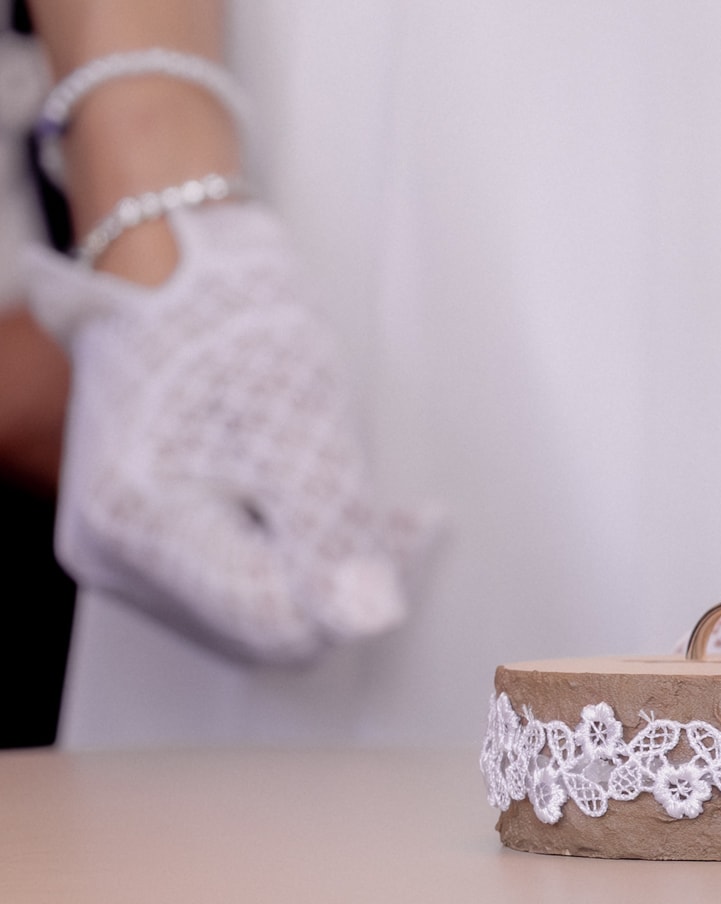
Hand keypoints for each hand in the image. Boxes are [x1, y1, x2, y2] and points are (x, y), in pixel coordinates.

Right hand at [25, 202, 432, 662]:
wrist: (178, 268)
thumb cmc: (230, 323)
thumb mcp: (303, 422)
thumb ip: (334, 528)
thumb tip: (367, 616)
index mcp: (140, 524)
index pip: (275, 622)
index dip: (355, 588)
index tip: (412, 526)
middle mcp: (113, 553)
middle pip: (263, 625)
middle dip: (341, 575)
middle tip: (398, 513)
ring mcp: (124, 550)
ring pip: (255, 607)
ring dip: (320, 561)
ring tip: (350, 490)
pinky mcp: (147, 539)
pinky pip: (236, 579)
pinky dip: (290, 548)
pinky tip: (317, 501)